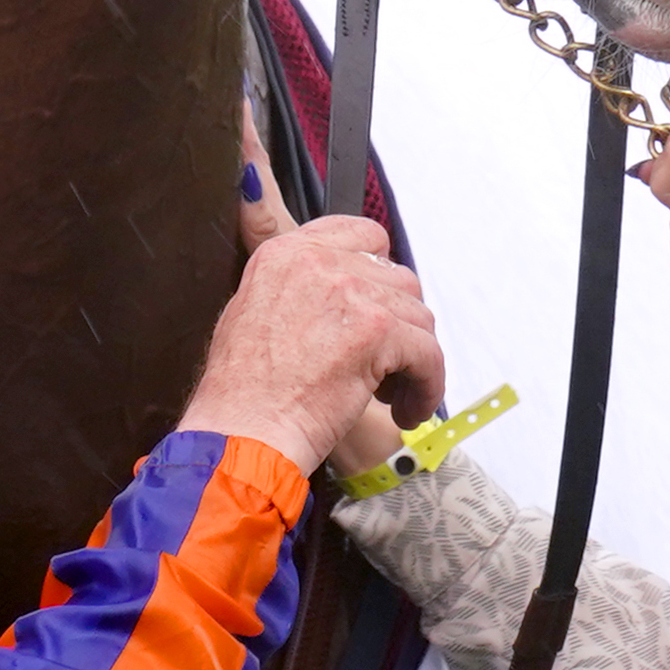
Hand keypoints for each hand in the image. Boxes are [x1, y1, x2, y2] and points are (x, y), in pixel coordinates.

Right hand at [239, 149, 408, 481]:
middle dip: (399, 324)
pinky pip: (428, 353)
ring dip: (412, 359)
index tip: (378, 313)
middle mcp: (316, 261)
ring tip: (389, 395)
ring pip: (419, 317)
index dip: (379, 277)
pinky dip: (426, 385)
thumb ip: (298, 287)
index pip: (362, 234)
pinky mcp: (375, 330)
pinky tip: (406, 411)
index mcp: (285, 253)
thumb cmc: (246, 394)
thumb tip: (348, 284)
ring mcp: (347, 292)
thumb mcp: (253, 315)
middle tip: (382, 365)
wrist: (241, 434)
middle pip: (398, 278)